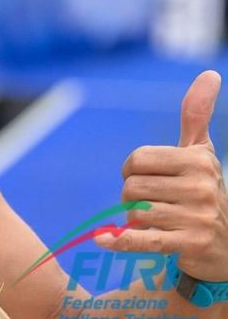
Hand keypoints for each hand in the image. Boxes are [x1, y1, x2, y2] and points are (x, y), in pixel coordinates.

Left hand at [96, 70, 227, 281]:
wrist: (227, 245)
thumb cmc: (203, 190)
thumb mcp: (201, 152)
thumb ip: (196, 115)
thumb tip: (209, 73)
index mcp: (198, 160)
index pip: (136, 160)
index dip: (131, 171)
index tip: (147, 179)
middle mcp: (201, 187)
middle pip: (131, 187)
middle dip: (131, 197)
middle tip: (153, 204)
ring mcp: (197, 217)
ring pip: (134, 212)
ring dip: (135, 220)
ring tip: (158, 222)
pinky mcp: (189, 244)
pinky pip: (143, 239)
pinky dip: (120, 241)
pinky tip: (102, 239)